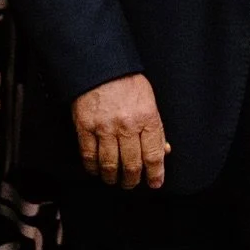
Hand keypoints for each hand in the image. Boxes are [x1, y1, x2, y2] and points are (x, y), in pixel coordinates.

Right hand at [72, 74, 169, 188]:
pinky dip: (93, 168)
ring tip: (114, 180)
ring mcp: (105, 128)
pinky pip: (89, 156)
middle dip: (132, 180)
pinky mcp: (85, 128)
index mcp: (147, 117)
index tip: (155, 183)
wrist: (101, 66)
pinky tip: (97, 170)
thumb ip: (155, 128)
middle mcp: (127, 125)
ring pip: (110, 165)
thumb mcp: (149, 101)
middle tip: (131, 183)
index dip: (156, 173)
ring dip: (112, 178)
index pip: (154, 154)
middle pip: (131, 164)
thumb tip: (164, 150)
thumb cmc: (127, 83)